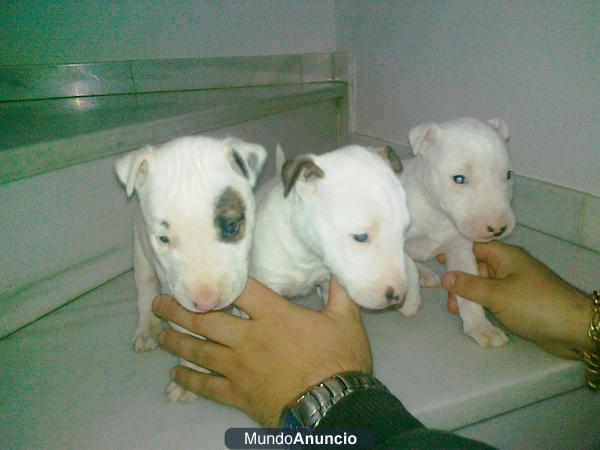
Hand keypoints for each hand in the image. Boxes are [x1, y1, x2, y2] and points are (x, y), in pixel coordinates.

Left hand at [152, 276, 371, 426]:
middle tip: (159, 302)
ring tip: (159, 333)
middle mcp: (248, 337)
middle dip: (180, 309)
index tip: (200, 273)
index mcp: (273, 315)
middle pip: (206, 319)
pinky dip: (189, 379)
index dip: (219, 280)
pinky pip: (207, 386)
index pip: (239, 289)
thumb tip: (340, 267)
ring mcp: (239, 366)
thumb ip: (338, 291)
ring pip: (199, 350)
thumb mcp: (346, 319)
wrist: (334, 406)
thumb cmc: (340, 359)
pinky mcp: (238, 393)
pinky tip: (175, 374)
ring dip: (177, 340)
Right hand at [441, 241, 591, 358]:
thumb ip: (469, 286)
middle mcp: (508, 266)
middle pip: (475, 266)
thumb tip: (445, 277)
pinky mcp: (516, 302)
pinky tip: (469, 315)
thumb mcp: (497, 295)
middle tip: (445, 297)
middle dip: (458, 280)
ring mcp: (513, 284)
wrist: (572, 329)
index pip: (473, 246)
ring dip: (467, 295)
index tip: (434, 261)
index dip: (454, 251)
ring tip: (455, 310)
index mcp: (505, 256)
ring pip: (482, 285)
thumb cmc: (534, 305)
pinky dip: (479, 304)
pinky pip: (491, 298)